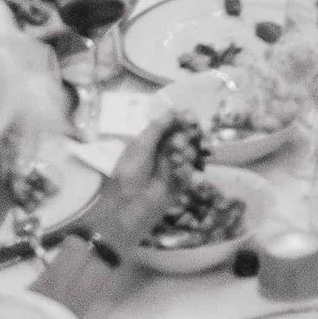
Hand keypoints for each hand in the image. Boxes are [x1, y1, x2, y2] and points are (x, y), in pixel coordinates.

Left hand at [77, 119, 185, 258]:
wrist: (127, 208)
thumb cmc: (128, 175)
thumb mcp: (140, 146)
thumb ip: (158, 127)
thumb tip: (175, 110)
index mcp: (151, 142)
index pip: (172, 125)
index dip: (182, 120)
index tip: (190, 117)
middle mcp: (163, 153)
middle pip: (185, 136)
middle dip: (184, 138)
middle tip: (177, 144)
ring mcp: (172, 169)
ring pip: (190, 153)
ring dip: (185, 154)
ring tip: (175, 161)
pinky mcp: (179, 185)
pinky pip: (190, 172)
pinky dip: (185, 171)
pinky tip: (177, 174)